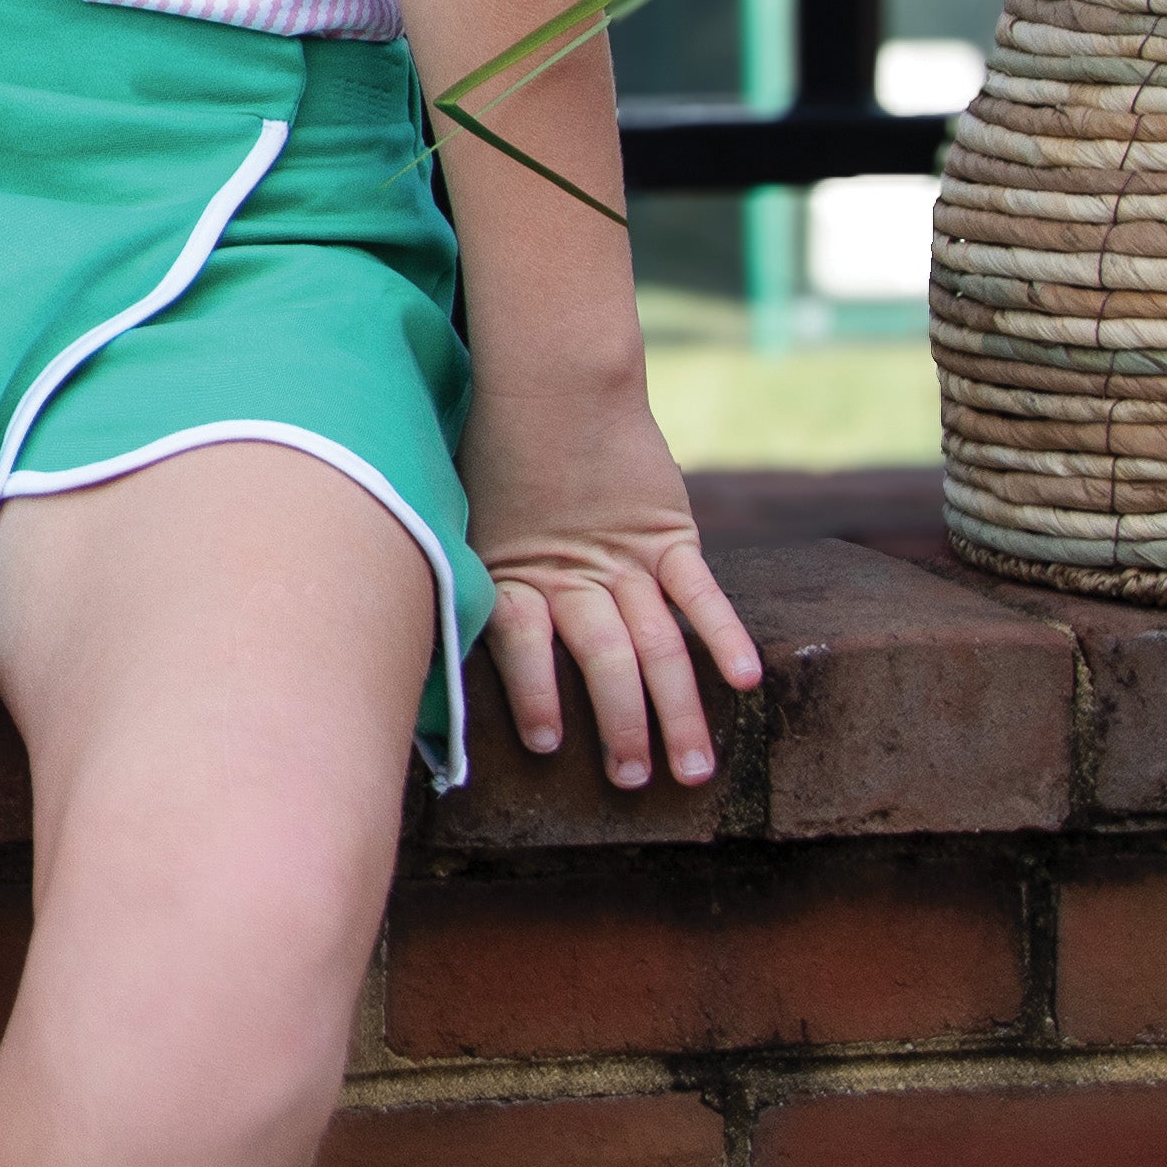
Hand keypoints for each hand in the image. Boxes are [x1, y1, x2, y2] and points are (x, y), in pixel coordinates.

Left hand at [467, 396, 761, 789]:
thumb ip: (470, 576)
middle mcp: (574, 574)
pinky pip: (700, 591)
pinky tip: (747, 680)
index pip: (524, 644)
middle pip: (605, 660)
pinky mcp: (668, 535)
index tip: (546, 746)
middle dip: (623, 726)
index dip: (534, 693)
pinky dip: (723, 634)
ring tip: (695, 768)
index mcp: (515, 573)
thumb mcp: (463, 516)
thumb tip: (420, 628)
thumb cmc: (492, 453)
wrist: (552, 383)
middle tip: (638, 783)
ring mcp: (627, 558)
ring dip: (678, 708)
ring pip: (658, 642)